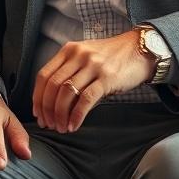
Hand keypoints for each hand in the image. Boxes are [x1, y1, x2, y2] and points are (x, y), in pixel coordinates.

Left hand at [32, 31, 153, 133]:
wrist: (140, 50)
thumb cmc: (111, 58)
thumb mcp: (86, 58)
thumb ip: (70, 72)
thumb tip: (53, 102)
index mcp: (69, 50)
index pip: (44, 75)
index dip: (37, 97)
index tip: (38, 113)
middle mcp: (78, 55)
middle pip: (53, 85)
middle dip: (47, 109)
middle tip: (48, 125)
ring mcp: (93, 65)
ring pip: (67, 93)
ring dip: (60, 114)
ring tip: (61, 128)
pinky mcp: (107, 78)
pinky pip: (86, 99)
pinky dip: (77, 115)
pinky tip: (74, 125)